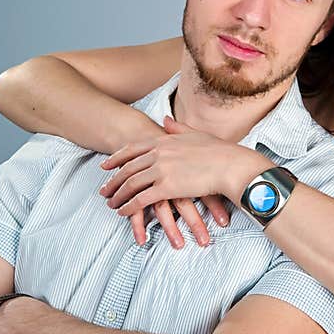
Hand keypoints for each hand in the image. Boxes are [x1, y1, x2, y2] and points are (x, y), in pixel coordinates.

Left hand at [99, 117, 272, 246]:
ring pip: (131, 184)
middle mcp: (158, 154)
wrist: (231, 165)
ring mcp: (161, 170)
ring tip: (110, 204)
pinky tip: (123, 212)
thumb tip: (165, 120)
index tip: (105, 166)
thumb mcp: (195, 134)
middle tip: (103, 190)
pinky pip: (141, 199)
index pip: (132, 149)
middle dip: (113, 180)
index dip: (116, 158)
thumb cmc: (218, 151)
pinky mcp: (167, 188)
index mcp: (163, 141)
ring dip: (118, 196)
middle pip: (127, 168)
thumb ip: (176, 128)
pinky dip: (129, 207)